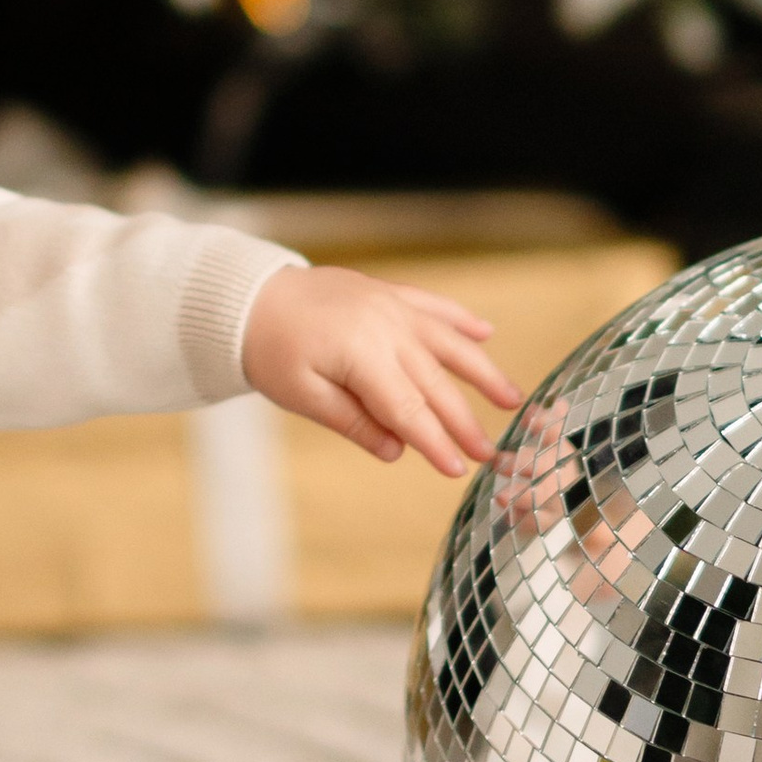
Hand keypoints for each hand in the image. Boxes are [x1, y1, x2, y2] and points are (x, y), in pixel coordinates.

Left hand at [239, 263, 522, 476]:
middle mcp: (386, 327)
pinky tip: (487, 331)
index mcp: (362, 355)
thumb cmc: (270, 350)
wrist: (248, 296)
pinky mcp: (387, 291)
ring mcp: (390, 305)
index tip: (459, 470)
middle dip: (464, 422)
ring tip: (512, 398)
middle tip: (492, 454)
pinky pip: (432, 305)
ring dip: (483, 371)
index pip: (408, 409)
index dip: (435, 442)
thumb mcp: (301, 395)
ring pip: (448, 342)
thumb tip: (397, 452)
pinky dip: (460, 318)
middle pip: (435, 383)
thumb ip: (353, 422)